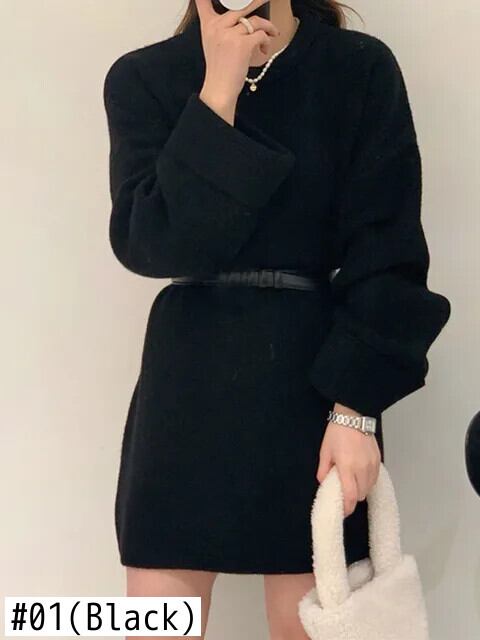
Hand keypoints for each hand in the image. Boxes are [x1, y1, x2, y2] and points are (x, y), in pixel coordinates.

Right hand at [195, 0, 279, 122]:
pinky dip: (266, 41)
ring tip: (272, 34)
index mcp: (208, 25)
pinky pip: (260, 35)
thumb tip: (243, 21)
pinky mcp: (243, 45)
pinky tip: (264, 50)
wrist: (219, 88)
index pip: (203, 1)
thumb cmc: (219, 69)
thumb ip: (221, 29)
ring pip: (255, 21)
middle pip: (241, 5)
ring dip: (267, 27)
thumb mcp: (213, 45)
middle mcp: (217, 26)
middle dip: (258, 1)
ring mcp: (230, 34)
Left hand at [316, 403, 380, 516]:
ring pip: (369, 488)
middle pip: (361, 495)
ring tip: (351, 483)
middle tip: (344, 494)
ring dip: (361, 491)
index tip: (342, 511)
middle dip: (352, 499)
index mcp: (347, 467)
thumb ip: (323, 470)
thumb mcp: (325, 451)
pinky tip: (360, 476)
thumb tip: (323, 483)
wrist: (354, 416)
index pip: (350, 496)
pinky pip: (374, 479)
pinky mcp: (378, 460)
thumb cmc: (337, 432)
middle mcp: (362, 469)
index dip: (347, 508)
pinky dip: (367, 482)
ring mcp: (372, 465)